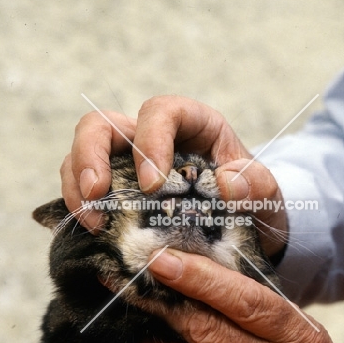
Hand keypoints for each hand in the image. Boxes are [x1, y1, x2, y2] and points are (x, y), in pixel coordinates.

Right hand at [60, 96, 286, 255]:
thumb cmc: (251, 199)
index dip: (150, 140)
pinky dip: (80, 205)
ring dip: (78, 186)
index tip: (153, 185)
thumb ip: (258, 185)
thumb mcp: (265, 193)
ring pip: (82, 154)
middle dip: (92, 156)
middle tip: (99, 195)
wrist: (243, 223)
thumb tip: (227, 185)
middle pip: (103, 125)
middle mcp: (152, 138)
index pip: (160, 111)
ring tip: (94, 224)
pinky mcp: (116, 189)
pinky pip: (84, 187)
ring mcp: (128, 163)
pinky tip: (92, 230)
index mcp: (192, 125)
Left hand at [92, 249, 343, 342]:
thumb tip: (207, 276)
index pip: (244, 300)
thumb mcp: (307, 335)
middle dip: (159, 303)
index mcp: (296, 339)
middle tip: (122, 281)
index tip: (160, 258)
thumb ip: (262, 310)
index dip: (200, 278)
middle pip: (206, 332)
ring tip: (113, 321)